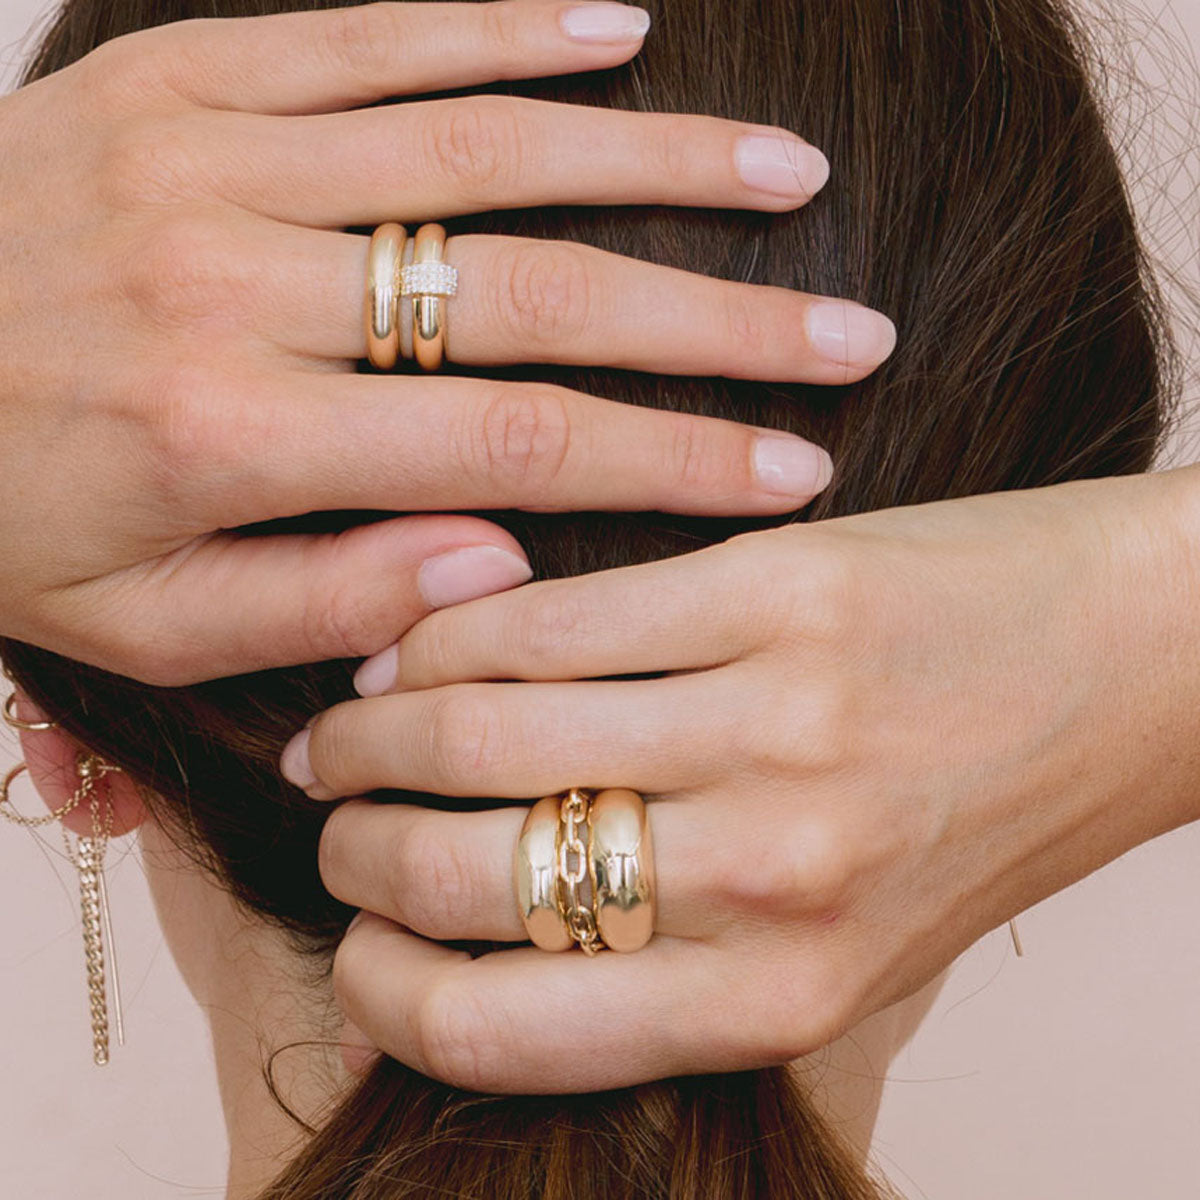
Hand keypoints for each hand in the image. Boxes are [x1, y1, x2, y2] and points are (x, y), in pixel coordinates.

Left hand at [0, 2, 893, 684]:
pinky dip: (505, 26)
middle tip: (848, 335)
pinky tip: (622, 28)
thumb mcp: (139, 620)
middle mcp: (236, 280)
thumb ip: (319, 603)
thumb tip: (494, 560)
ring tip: (790, 173)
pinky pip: (369, 31)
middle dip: (713, 318)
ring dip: (652, 156)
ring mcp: (211, 156)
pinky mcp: (181, 74)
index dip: (670, 463)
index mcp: (230, 433)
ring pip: (480, 143)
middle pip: (531, 291)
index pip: (510, 446)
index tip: (792, 471)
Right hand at [287, 466, 1199, 1092]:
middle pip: (465, 872)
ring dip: (380, 726)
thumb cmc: (976, 805)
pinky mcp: (779, 598)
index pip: (499, 1026)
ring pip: (484, 730)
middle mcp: (771, 878)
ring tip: (355, 718)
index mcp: (779, 994)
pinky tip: (433, 637)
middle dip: (357, 842)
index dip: (381, 985)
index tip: (352, 934)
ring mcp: (774, 729)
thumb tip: (474, 940)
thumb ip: (674, 958)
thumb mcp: (841, 940)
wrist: (1142, 662)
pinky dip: (460, 630)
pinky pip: (555, 620)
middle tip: (336, 805)